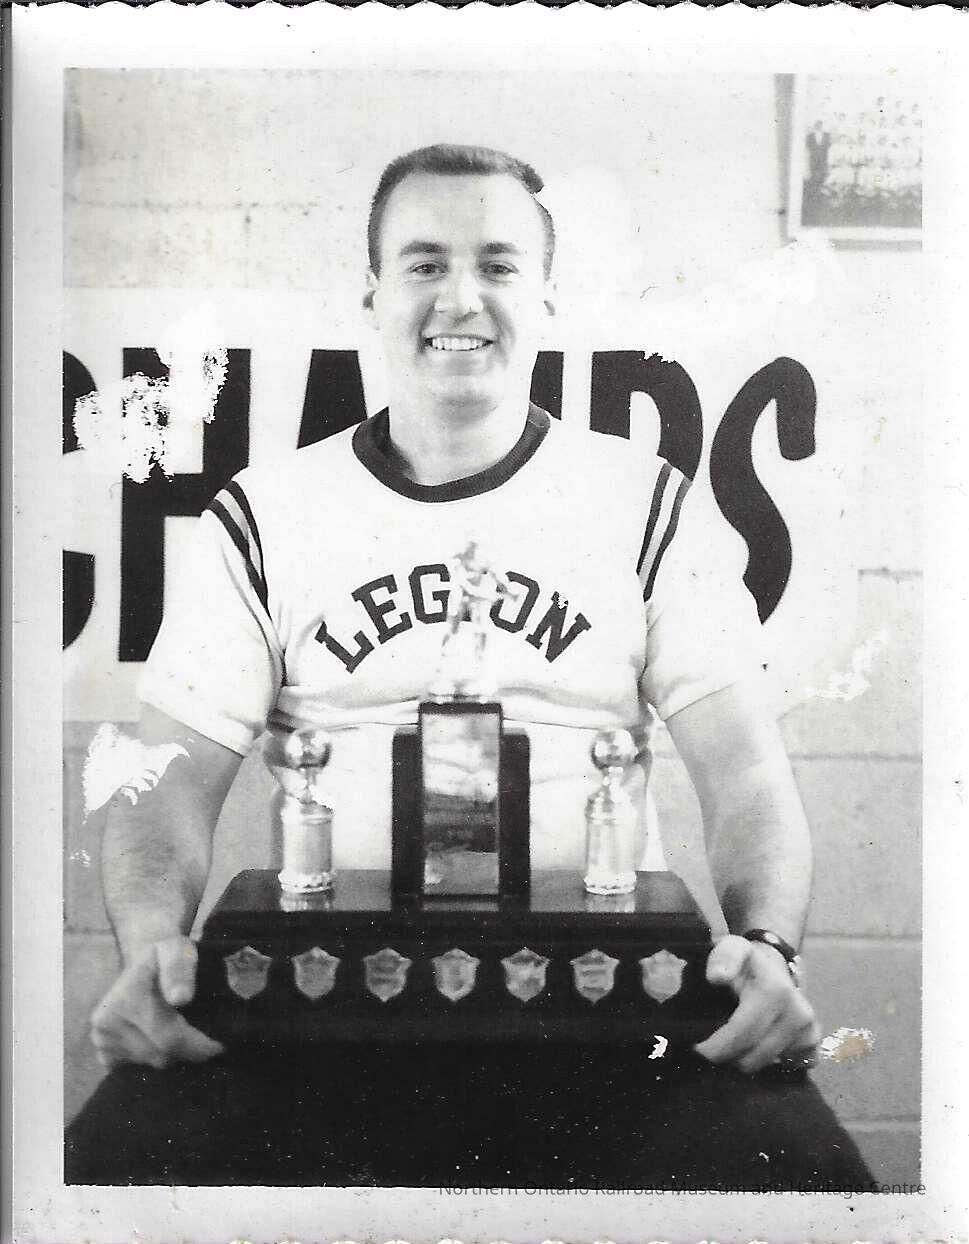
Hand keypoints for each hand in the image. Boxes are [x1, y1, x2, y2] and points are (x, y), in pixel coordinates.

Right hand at [90, 935, 223, 1069]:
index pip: (168, 1038)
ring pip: (152, 1063)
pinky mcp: (104, 1053)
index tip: (220, 1044)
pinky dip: (157, 1058)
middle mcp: (106, 1024)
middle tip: (207, 1039)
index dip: (198, 1046)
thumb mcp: (178, 950)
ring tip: (185, 1033)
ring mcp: (102, 1041)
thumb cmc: (166, 954)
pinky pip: (140, 1068)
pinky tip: (163, 1039)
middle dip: (189, 1051)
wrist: (142, 962)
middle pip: (161, 1055)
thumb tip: (180, 998)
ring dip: (174, 1054)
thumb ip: (179, 969)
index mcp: (125, 1000)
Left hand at [694, 934, 819, 1073]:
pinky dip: (770, 1063)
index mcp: (775, 992)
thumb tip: (717, 977)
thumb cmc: (747, 962)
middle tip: (712, 1048)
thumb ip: (723, 957)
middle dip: (728, 1057)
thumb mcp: (731, 949)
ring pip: (767, 1064)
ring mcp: (809, 1030)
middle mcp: (798, 1013)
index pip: (743, 1033)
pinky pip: (788, 1067)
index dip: (718, 1047)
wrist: (776, 965)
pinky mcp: (814, 1042)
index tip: (699, 1048)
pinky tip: (757, 1049)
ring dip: (746, 1060)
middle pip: (755, 1056)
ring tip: (733, 1045)